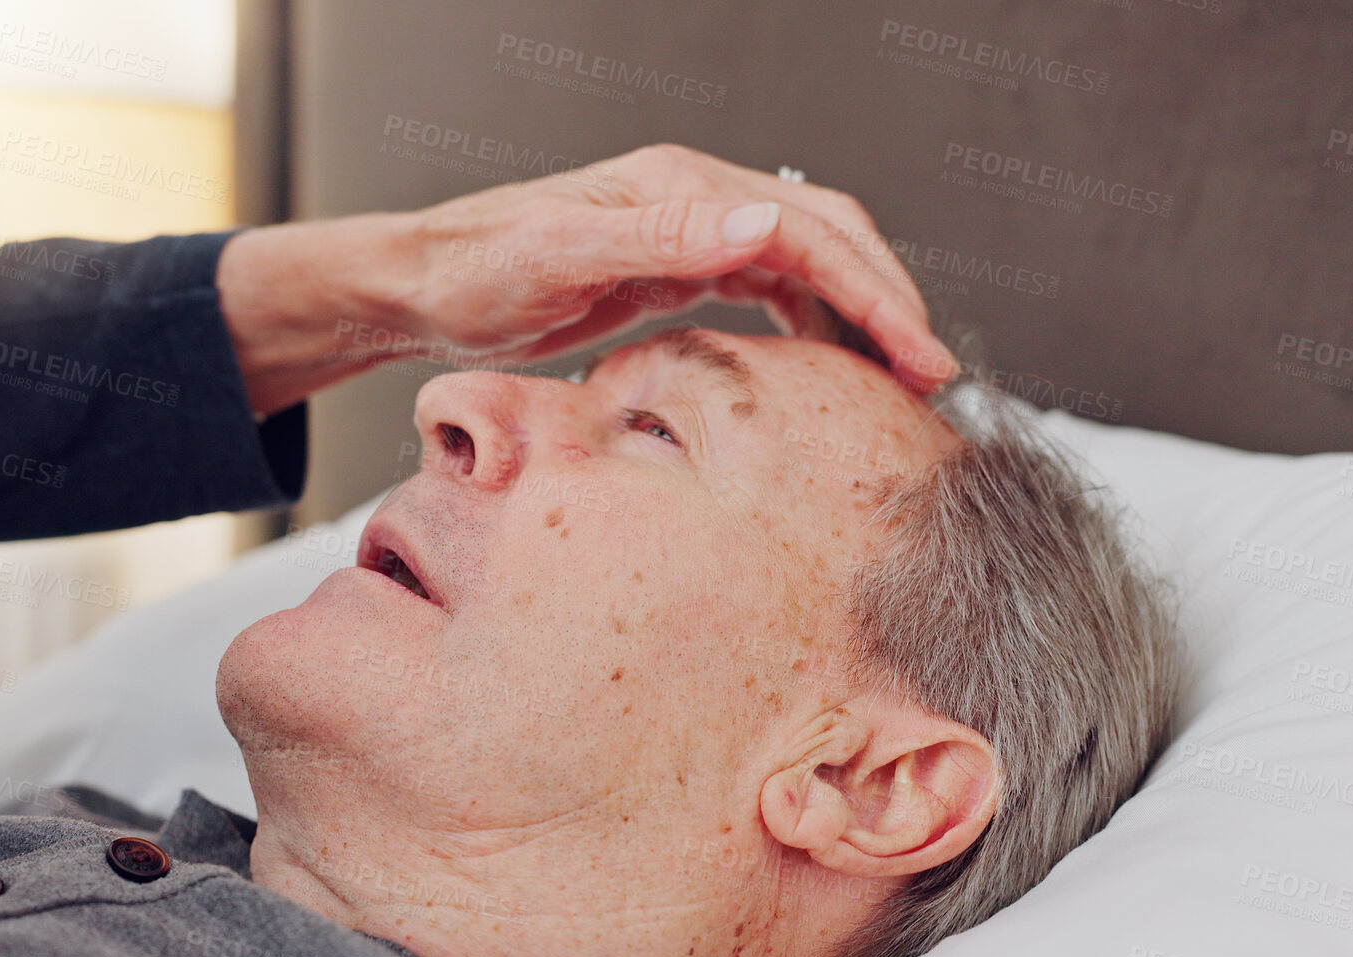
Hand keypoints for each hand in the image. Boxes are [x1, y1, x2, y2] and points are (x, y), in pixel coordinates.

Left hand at [391, 144, 953, 390]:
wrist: (423, 287)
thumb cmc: (474, 273)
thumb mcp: (560, 256)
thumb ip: (660, 240)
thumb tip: (761, 223)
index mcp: (679, 188)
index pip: (808, 232)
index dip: (873, 291)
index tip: (919, 350)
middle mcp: (692, 199)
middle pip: (825, 237)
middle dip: (886, 299)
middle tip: (930, 371)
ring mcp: (685, 230)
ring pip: (803, 261)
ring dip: (856, 311)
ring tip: (895, 373)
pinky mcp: (672, 265)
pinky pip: (766, 285)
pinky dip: (809, 318)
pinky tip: (823, 359)